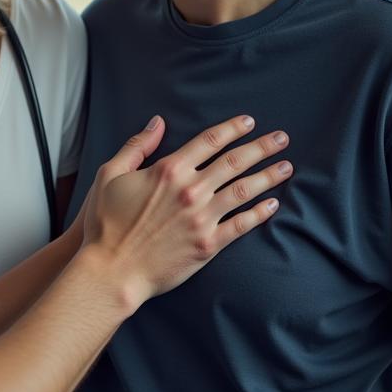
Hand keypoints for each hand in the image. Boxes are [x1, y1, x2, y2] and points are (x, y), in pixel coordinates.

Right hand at [81, 114, 290, 305]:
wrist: (111, 269)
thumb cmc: (105, 223)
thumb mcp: (110, 175)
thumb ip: (136, 146)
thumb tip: (157, 122)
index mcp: (168, 170)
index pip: (209, 141)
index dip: (232, 128)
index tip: (250, 122)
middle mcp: (190, 190)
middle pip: (234, 161)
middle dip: (262, 147)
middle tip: (282, 139)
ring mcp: (202, 218)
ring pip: (244, 190)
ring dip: (268, 176)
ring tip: (286, 166)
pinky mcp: (208, 244)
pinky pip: (241, 225)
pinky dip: (260, 213)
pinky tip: (273, 204)